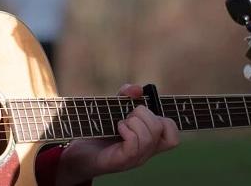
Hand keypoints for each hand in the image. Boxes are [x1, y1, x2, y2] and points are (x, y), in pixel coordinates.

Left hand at [55, 83, 179, 184]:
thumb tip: (137, 89)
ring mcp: (135, 158)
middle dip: (144, 114)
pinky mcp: (121, 161)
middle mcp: (146, 152)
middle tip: (128, 116)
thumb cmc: (98, 133)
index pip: (173, 135)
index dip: (164, 119)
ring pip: (149, 137)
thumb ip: (125, 97)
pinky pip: (134, 144)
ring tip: (121, 122)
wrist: (77, 153)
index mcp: (149, 141)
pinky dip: (126, 130)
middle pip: (162, 128)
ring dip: (134, 122)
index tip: (144, 112)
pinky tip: (117, 127)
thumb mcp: (113, 109)